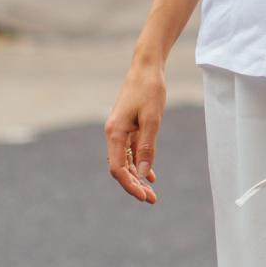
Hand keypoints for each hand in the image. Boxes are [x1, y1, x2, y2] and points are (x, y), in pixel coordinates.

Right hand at [104, 60, 166, 204]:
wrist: (147, 67)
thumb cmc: (150, 90)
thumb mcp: (152, 119)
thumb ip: (147, 147)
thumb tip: (142, 174)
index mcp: (115, 132)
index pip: (117, 168)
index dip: (129, 185)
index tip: (144, 196)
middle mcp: (113, 133)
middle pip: (120, 167)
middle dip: (134, 184)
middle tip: (151, 199)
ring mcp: (120, 130)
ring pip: (125, 160)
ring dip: (137, 176)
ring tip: (151, 192)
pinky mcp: (128, 125)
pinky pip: (131, 150)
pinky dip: (139, 162)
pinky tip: (149, 174)